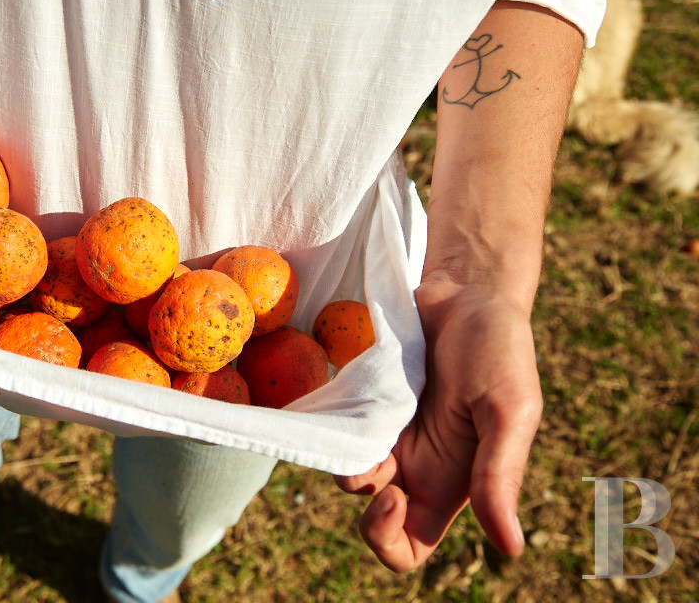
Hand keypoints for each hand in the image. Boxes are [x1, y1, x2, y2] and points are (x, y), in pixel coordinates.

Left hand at [335, 282, 542, 571]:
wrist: (465, 289)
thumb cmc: (500, 348)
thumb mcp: (509, 410)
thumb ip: (500, 474)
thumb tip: (511, 548)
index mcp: (450, 482)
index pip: (409, 544)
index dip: (391, 541)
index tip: (393, 497)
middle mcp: (410, 465)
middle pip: (367, 518)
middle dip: (360, 506)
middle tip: (371, 464)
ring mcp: (380, 431)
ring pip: (344, 470)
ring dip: (343, 456)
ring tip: (363, 414)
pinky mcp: (358, 398)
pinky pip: (331, 426)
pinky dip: (326, 422)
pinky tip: (338, 397)